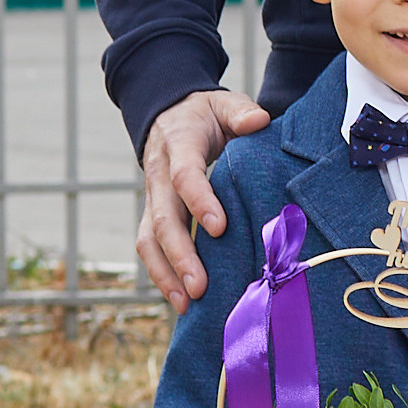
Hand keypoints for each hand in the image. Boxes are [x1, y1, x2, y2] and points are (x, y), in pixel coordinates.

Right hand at [139, 88, 270, 311]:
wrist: (168, 115)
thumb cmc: (204, 115)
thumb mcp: (223, 103)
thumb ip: (240, 111)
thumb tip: (259, 120)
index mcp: (179, 146)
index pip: (184, 176)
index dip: (199, 201)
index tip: (219, 227)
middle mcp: (159, 176)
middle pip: (162, 219)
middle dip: (180, 255)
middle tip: (200, 286)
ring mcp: (152, 199)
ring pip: (149, 240)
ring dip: (165, 274)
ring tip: (186, 304)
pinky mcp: (153, 216)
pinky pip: (150, 249)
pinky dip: (162, 276)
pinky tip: (181, 301)